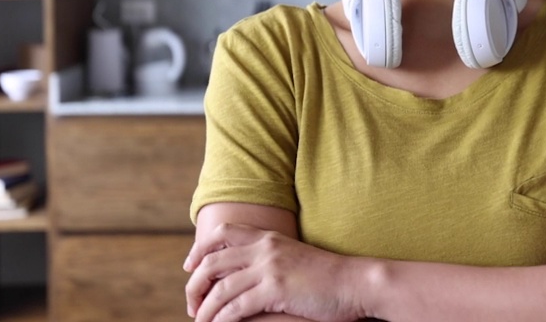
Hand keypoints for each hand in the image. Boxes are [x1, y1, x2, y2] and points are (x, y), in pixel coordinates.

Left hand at [184, 223, 366, 321]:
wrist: (355, 283)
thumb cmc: (326, 277)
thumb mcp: (292, 258)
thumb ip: (267, 259)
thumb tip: (239, 275)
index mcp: (268, 237)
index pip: (221, 232)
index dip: (199, 249)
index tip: (189, 267)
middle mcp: (265, 248)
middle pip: (212, 261)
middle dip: (194, 285)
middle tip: (192, 305)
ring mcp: (270, 268)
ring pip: (219, 288)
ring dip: (204, 309)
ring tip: (201, 321)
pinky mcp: (276, 289)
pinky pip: (235, 307)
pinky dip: (221, 319)